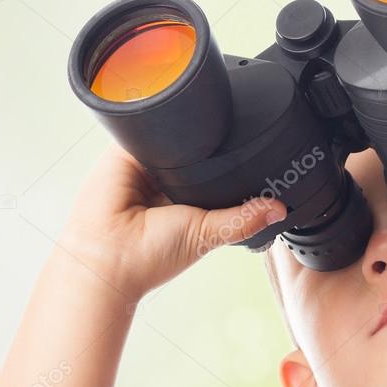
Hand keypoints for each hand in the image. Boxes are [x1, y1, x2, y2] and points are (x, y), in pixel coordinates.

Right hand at [58, 142, 286, 301]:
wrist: (108, 255)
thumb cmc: (149, 257)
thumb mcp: (207, 235)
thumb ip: (241, 218)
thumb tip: (279, 209)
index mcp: (185, 201)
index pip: (212, 174)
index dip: (230, 166)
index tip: (255, 154)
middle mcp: (164, 182)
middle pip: (194, 153)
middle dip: (211, 148)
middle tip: (233, 140)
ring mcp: (144, 165)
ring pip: (173, 138)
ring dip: (186, 138)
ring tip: (200, 138)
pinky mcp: (124, 152)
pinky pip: (146, 130)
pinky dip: (159, 128)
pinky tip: (169, 132)